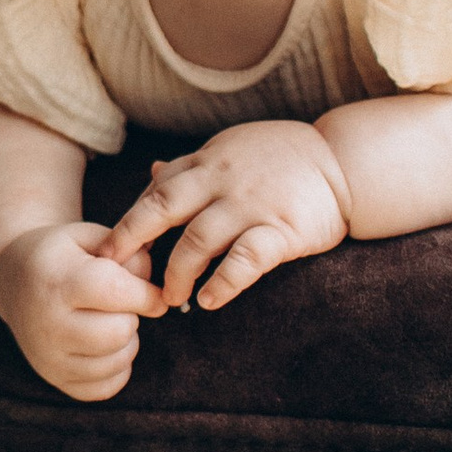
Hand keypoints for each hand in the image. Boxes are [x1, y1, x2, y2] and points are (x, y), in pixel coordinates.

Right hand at [0, 217, 163, 402]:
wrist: (11, 279)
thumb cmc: (60, 255)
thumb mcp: (88, 237)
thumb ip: (126, 252)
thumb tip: (152, 284)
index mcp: (56, 281)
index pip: (115, 292)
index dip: (146, 294)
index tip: (152, 292)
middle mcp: (48, 323)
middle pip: (119, 332)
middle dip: (132, 317)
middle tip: (121, 306)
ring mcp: (49, 357)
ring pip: (117, 362)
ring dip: (126, 342)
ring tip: (110, 322)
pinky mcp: (54, 379)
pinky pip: (105, 387)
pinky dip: (116, 368)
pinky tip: (104, 346)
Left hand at [107, 119, 351, 313]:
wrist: (344, 162)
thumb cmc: (283, 159)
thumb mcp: (232, 149)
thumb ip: (192, 166)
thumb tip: (151, 172)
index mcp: (208, 163)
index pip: (157, 191)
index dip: (129, 222)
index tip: (108, 251)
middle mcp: (223, 182)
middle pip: (163, 208)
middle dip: (133, 241)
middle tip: (116, 274)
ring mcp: (252, 206)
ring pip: (199, 240)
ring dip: (178, 273)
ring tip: (171, 299)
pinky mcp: (282, 230)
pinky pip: (245, 260)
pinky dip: (224, 283)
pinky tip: (210, 301)